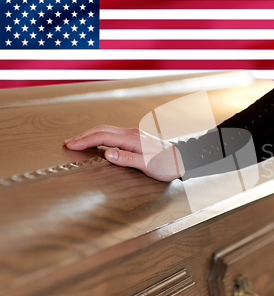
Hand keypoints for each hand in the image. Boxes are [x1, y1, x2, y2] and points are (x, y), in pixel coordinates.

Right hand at [64, 125, 184, 181]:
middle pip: (102, 130)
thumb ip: (127, 159)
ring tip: (78, 141)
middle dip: (83, 136)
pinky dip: (100, 136)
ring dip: (91, 135)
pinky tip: (97, 142)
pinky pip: (113, 134)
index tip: (71, 145)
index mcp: (132, 139)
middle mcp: (132, 134)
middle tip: (68, 142)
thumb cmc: (167, 164)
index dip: (85, 141)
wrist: (184, 160)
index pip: (102, 137)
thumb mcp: (148, 165)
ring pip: (107, 130)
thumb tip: (107, 154)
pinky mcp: (136, 138)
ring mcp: (134, 135)